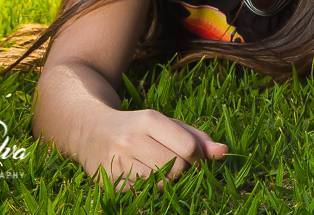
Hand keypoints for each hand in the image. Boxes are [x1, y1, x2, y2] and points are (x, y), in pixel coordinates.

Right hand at [78, 107, 227, 191]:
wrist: (89, 130)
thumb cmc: (137, 127)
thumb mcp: (166, 124)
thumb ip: (197, 137)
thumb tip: (224, 152)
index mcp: (148, 120)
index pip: (188, 148)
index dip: (199, 159)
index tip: (196, 160)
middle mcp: (131, 139)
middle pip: (176, 167)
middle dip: (183, 170)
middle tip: (176, 165)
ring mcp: (117, 161)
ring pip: (160, 183)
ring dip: (166, 181)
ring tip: (158, 169)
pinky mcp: (108, 181)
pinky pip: (142, 194)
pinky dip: (149, 189)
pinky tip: (142, 177)